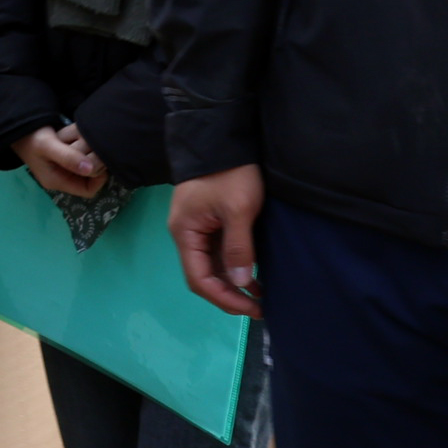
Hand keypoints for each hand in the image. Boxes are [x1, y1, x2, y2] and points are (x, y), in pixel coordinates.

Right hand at [17, 124, 108, 199]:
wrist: (17, 126)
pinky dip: (83, 145)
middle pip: (90, 178)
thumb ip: (68, 157)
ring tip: (79, 137)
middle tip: (89, 144)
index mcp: (57, 181)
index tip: (98, 159)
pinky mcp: (64, 158)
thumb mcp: (48, 146)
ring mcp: (63, 168)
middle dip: (93, 161)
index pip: (88, 190)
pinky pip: (81, 156)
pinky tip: (76, 136)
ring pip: (87, 165)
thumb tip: (91, 169)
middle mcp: (62, 178)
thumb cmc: (31, 138)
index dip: (98, 178)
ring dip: (88, 150)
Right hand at [172, 163, 265, 317]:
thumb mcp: (238, 210)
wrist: (223, 138)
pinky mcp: (210, 222)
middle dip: (229, 294)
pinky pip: (218, 253)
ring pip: (212, 266)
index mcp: (186, 233)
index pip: (198, 278)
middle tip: (259, 308)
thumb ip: (238, 247)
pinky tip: (254, 276)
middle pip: (203, 275)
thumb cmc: (230, 174)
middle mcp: (187, 234)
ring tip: (261, 296)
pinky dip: (234, 267)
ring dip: (233, 283)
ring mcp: (198, 228)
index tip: (251, 309)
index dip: (223, 298)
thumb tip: (240, 282)